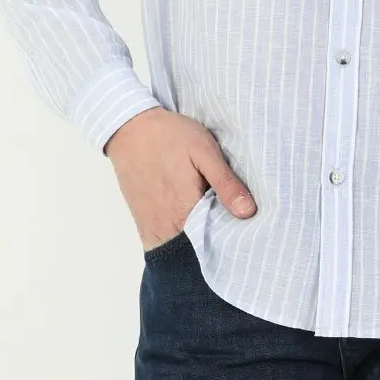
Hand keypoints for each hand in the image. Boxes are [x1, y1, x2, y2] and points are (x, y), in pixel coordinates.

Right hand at [105, 107, 256, 251]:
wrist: (131, 129)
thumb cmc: (170, 136)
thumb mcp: (205, 151)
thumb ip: (226, 183)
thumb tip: (248, 212)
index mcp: (187, 209)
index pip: (219, 240)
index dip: (233, 234)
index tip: (244, 225)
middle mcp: (168, 225)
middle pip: (200, 248)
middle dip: (217, 240)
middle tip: (230, 221)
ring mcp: (153, 228)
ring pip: (182, 249)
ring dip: (197, 243)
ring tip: (210, 221)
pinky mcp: (143, 226)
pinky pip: (163, 246)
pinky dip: (178, 242)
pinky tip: (189, 225)